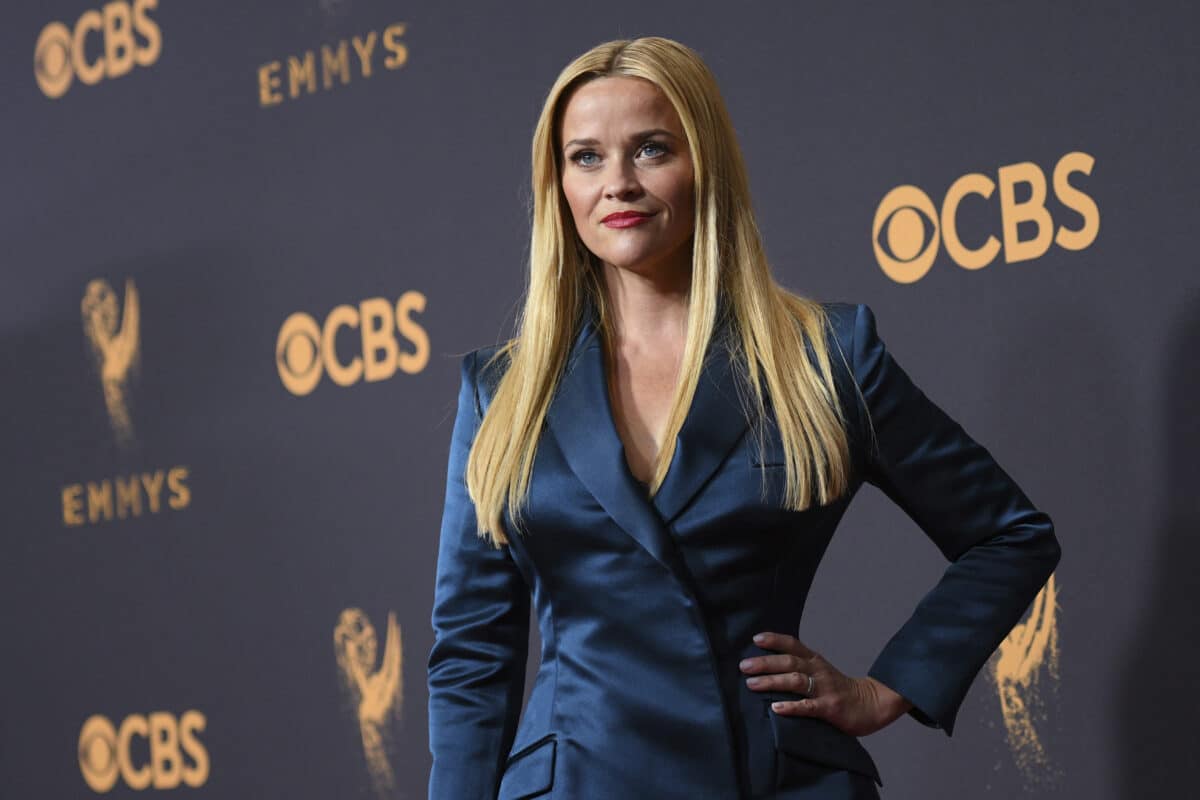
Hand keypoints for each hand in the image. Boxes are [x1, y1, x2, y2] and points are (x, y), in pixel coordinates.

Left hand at [739, 631, 913, 736]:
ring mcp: (825, 689)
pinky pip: (808, 707)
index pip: (793, 644)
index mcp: (816, 661)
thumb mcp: (822, 671)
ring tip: (752, 684)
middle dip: (765, 663)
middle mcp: (819, 671)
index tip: (755, 639)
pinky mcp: (830, 708)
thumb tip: (768, 666)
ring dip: (772, 682)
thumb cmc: (840, 689)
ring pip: (795, 681)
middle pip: (789, 662)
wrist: (873, 704)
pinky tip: (776, 708)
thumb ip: (801, 667)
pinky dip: (791, 707)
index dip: (775, 640)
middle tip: (744, 666)